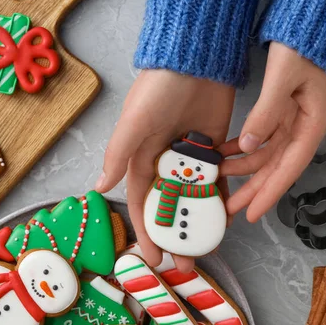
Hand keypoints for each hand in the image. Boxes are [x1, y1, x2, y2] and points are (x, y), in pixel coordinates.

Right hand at [96, 70, 234, 271]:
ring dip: (199, 222)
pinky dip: (220, 198)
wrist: (196, 61)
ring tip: (207, 248)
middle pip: (169, 206)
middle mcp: (165, 162)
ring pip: (194, 197)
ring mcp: (191, 157)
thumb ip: (119, 154)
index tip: (153, 259)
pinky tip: (226, 219)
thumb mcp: (135, 122)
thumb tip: (99, 186)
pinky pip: (217, 180)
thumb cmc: (159, 90)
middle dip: (175, 234)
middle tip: (185, 263)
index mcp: (142, 158)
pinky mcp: (214, 148)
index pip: (142, 203)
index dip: (146, 231)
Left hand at [219, 43, 325, 222]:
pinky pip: (262, 139)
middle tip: (231, 210)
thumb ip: (266, 113)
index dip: (270, 192)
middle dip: (254, 189)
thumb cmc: (303, 46)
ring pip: (267, 156)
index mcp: (314, 123)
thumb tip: (247, 147)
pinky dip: (243, 147)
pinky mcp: (283, 114)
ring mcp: (295, 122)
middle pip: (278, 167)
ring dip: (244, 168)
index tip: (252, 213)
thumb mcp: (283, 77)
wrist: (310, 24)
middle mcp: (306, 128)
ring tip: (219, 179)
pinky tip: (224, 154)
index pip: (290, 166)